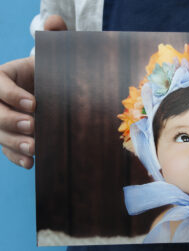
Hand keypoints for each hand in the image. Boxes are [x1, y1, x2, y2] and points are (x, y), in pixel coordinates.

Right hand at [0, 15, 66, 168]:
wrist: (51, 92)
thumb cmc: (52, 73)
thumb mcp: (53, 55)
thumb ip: (54, 36)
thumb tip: (53, 20)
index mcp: (3, 76)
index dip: (13, 95)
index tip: (35, 104)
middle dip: (11, 120)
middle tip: (34, 127)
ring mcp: (1, 119)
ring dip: (14, 142)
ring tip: (34, 148)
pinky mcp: (8, 136)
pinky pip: (6, 148)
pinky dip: (16, 156)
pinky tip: (30, 163)